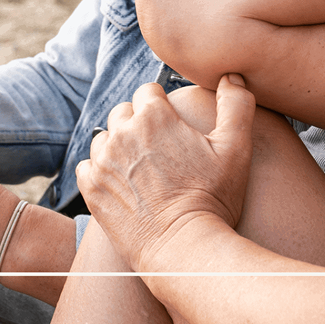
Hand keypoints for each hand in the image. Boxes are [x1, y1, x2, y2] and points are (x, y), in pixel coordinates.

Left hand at [76, 74, 255, 271]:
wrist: (183, 247)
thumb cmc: (214, 197)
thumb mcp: (237, 147)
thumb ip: (236, 104)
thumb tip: (231, 76)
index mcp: (155, 117)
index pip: (148, 91)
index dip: (161, 103)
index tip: (172, 121)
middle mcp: (124, 133)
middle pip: (123, 111)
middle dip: (138, 121)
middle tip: (159, 145)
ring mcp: (104, 162)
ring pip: (104, 137)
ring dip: (118, 144)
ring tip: (140, 164)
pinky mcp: (92, 189)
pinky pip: (87, 166)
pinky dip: (100, 169)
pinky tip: (121, 182)